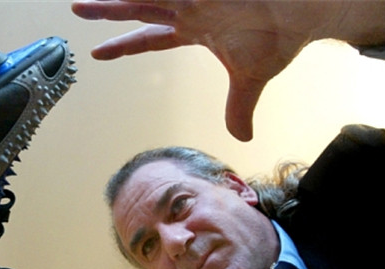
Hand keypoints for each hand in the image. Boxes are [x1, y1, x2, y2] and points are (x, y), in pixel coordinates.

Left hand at [71, 0, 354, 140]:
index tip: (98, 52)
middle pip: (139, 6)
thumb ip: (239, 107)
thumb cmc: (279, 35)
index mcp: (196, 28)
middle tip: (76, 9)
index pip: (151, 38)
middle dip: (108, 9)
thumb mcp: (251, 78)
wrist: (309, 10)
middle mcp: (191, 6)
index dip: (125, 46)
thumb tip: (242, 138)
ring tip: (84, 1)